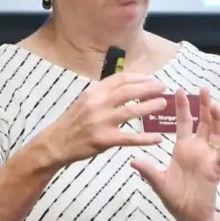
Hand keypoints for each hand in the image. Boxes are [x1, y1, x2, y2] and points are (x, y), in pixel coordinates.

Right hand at [20, 73, 169, 171]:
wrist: (56, 143)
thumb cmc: (73, 122)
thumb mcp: (85, 101)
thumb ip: (104, 93)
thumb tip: (127, 85)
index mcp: (93, 92)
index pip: (120, 79)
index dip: (140, 78)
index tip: (152, 79)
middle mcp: (97, 104)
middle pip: (128, 91)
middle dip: (148, 88)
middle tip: (163, 88)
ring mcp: (101, 122)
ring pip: (131, 111)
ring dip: (150, 107)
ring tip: (163, 104)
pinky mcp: (104, 140)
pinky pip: (129, 138)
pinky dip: (145, 138)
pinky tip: (158, 138)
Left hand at [134, 87, 219, 220]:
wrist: (190, 216)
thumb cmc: (176, 198)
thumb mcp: (159, 183)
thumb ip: (148, 171)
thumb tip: (132, 161)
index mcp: (183, 148)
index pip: (184, 122)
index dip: (183, 107)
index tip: (179, 90)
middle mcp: (198, 149)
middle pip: (204, 122)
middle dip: (205, 106)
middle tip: (204, 89)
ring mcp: (208, 157)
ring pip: (216, 134)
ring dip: (217, 120)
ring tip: (214, 106)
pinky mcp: (216, 168)